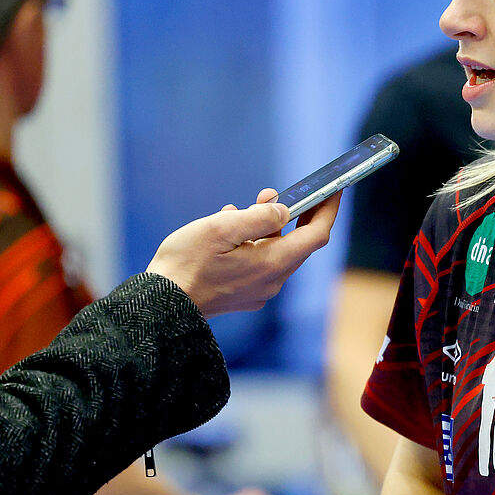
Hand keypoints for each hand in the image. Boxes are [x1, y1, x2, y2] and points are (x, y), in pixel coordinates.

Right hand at [146, 188, 339, 316]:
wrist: (161, 305)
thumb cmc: (186, 264)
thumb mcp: (221, 228)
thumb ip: (257, 216)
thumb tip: (282, 210)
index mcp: (272, 264)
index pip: (316, 235)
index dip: (327, 209)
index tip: (333, 189)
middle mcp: (272, 281)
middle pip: (297, 244)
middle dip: (292, 215)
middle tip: (274, 194)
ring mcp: (258, 291)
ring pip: (275, 252)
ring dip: (266, 227)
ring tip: (240, 209)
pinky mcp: (244, 295)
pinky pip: (258, 262)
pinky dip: (252, 242)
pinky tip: (229, 230)